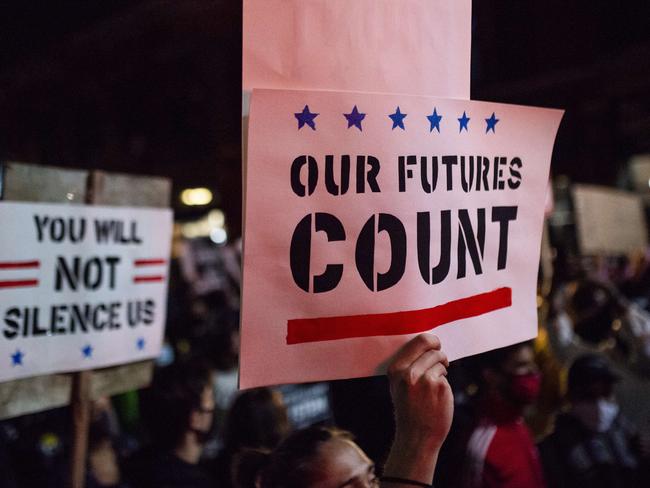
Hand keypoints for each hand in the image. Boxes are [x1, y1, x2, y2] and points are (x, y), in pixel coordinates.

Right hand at [382, 334, 453, 484]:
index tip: (435, 345)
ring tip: (434, 386)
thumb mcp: (398, 385)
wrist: (417, 436)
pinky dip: (444, 383)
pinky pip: (445, 375)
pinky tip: (437, 397)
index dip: (431, 341)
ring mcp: (424, 379)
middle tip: (442, 360)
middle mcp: (408, 372)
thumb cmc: (410, 408)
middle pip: (431, 347)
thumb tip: (428, 342)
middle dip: (438, 352)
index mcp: (395, 369)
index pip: (418, 340)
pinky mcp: (439, 387)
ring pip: (440, 360)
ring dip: (441, 369)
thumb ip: (408, 365)